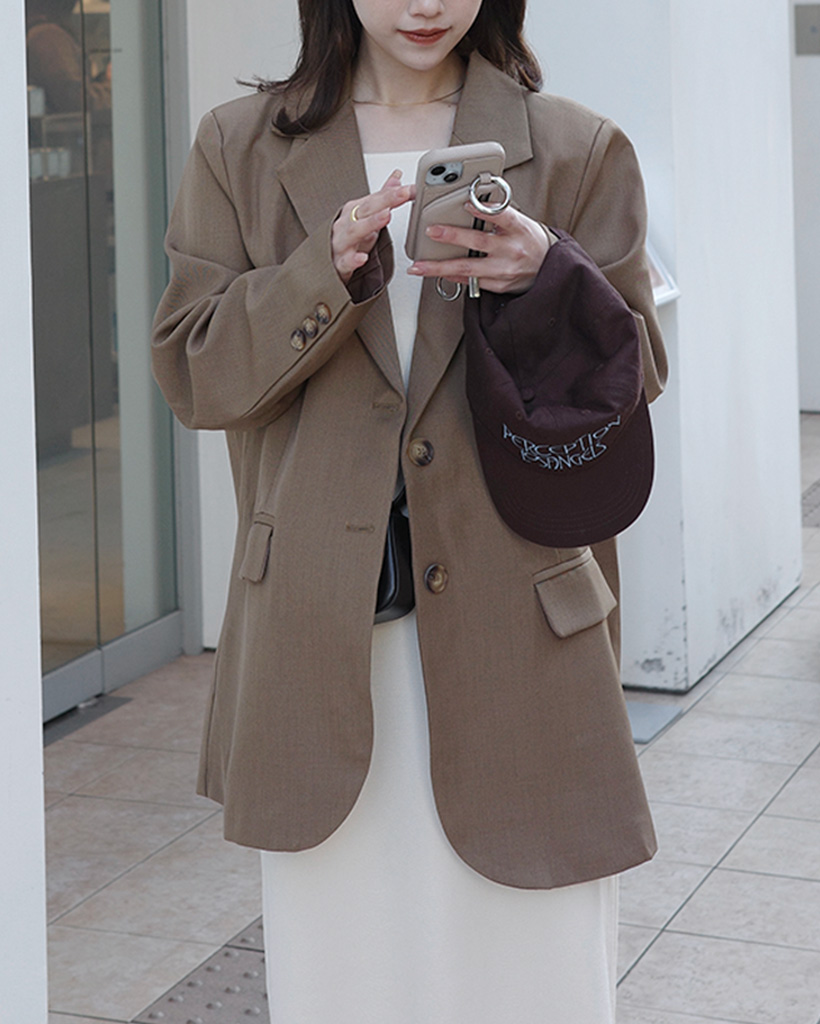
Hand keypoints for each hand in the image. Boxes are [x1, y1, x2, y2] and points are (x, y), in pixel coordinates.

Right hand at [332, 171, 413, 283]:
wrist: (329, 263)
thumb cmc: (349, 239)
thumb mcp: (367, 217)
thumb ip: (382, 198)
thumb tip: (396, 177)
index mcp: (354, 210)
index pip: (375, 198)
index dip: (393, 193)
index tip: (409, 189)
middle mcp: (346, 223)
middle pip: (365, 209)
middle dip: (384, 201)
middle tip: (402, 194)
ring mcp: (341, 242)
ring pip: (353, 231)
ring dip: (370, 223)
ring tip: (386, 216)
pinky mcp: (339, 263)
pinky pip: (345, 261)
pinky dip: (353, 259)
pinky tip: (363, 258)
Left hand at [407, 203, 550, 293]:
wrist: (549, 270)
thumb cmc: (531, 242)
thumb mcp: (522, 223)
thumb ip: (498, 216)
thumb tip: (471, 204)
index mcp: (519, 229)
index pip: (502, 216)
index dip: (483, 210)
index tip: (466, 204)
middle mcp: (512, 251)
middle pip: (479, 243)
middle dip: (452, 237)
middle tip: (431, 231)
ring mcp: (503, 271)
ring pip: (467, 269)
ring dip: (440, 267)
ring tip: (419, 265)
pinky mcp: (498, 286)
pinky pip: (470, 281)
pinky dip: (452, 276)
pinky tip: (437, 272)